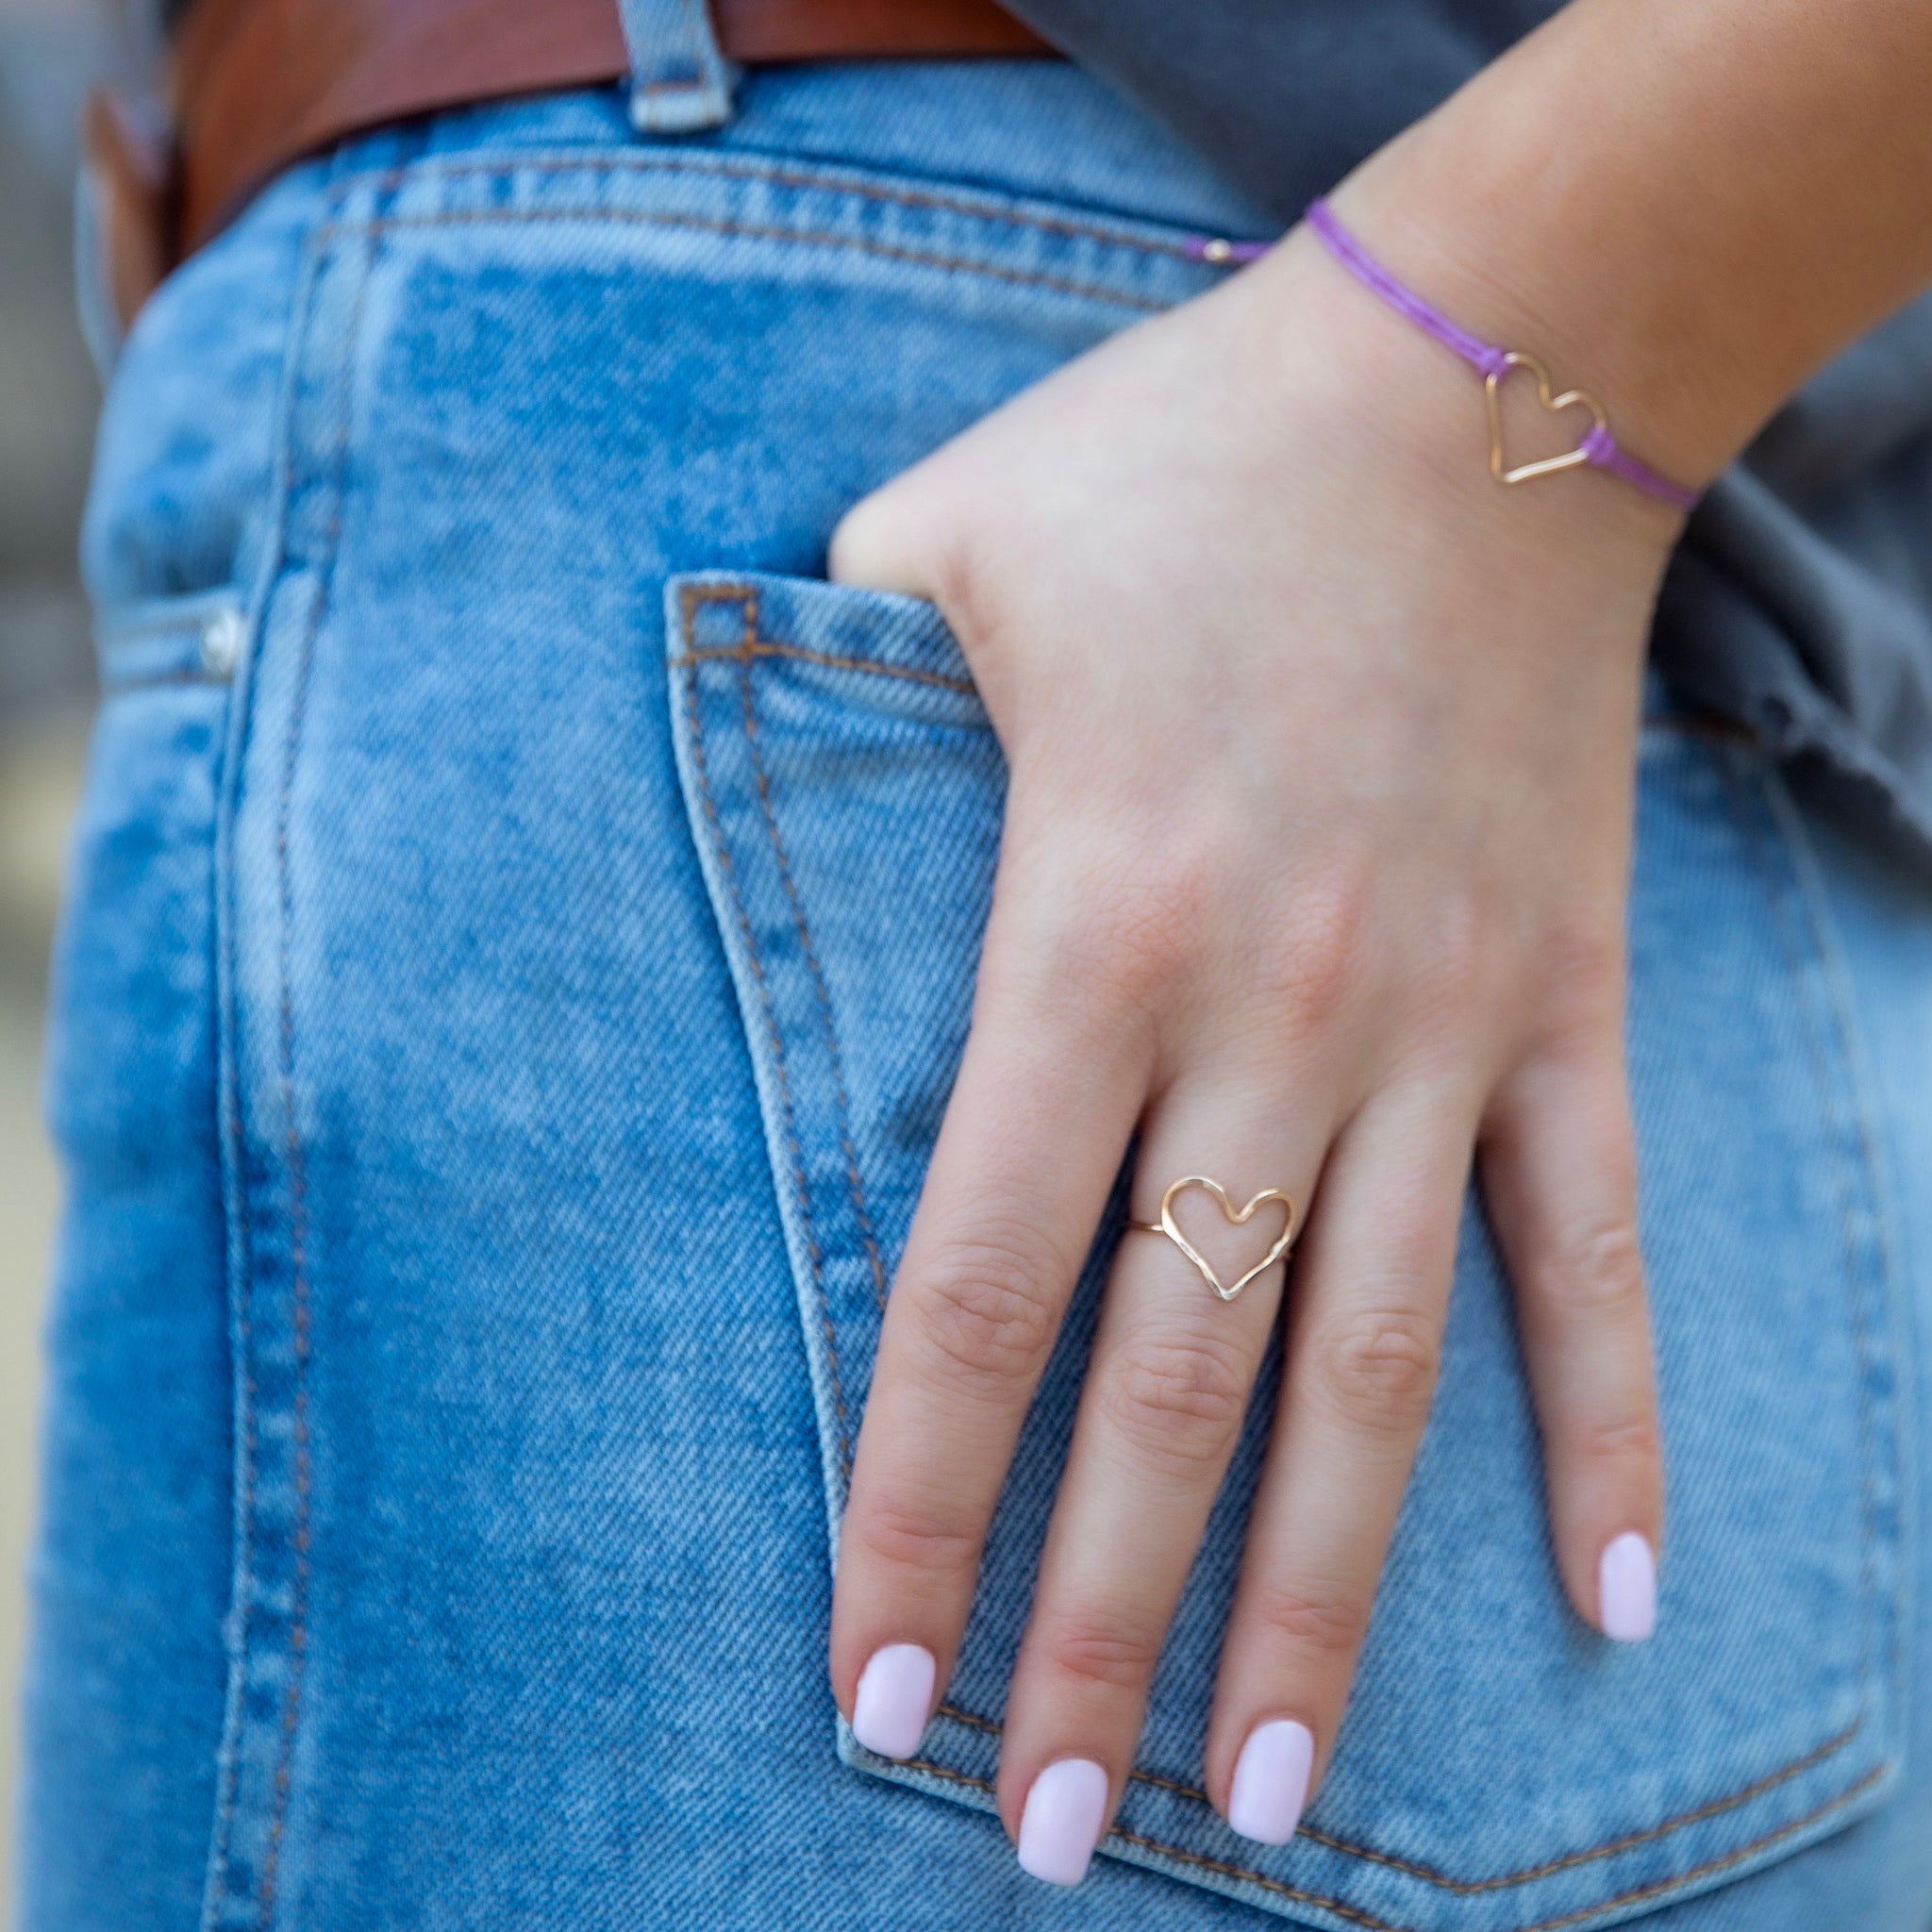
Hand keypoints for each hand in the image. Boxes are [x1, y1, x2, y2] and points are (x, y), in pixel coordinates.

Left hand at [825, 212, 1676, 1881]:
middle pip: (1173, 1384)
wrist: (1476, 375)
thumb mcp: (936, 543)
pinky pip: (1597, 1248)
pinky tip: (1617, 1600)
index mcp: (1092, 927)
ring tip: (1274, 1802)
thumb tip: (731, 781)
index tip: (877, 1695)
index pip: (977, 1287)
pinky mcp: (1571, 1004)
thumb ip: (812, 683)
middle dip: (1099, 1623)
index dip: (916, 1504)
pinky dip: (1612, 1422)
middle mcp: (1273, 1016)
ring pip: (1379, 1368)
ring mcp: (1442, 1026)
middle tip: (1050, 1836)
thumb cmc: (1180, 455)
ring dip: (1330, 1599)